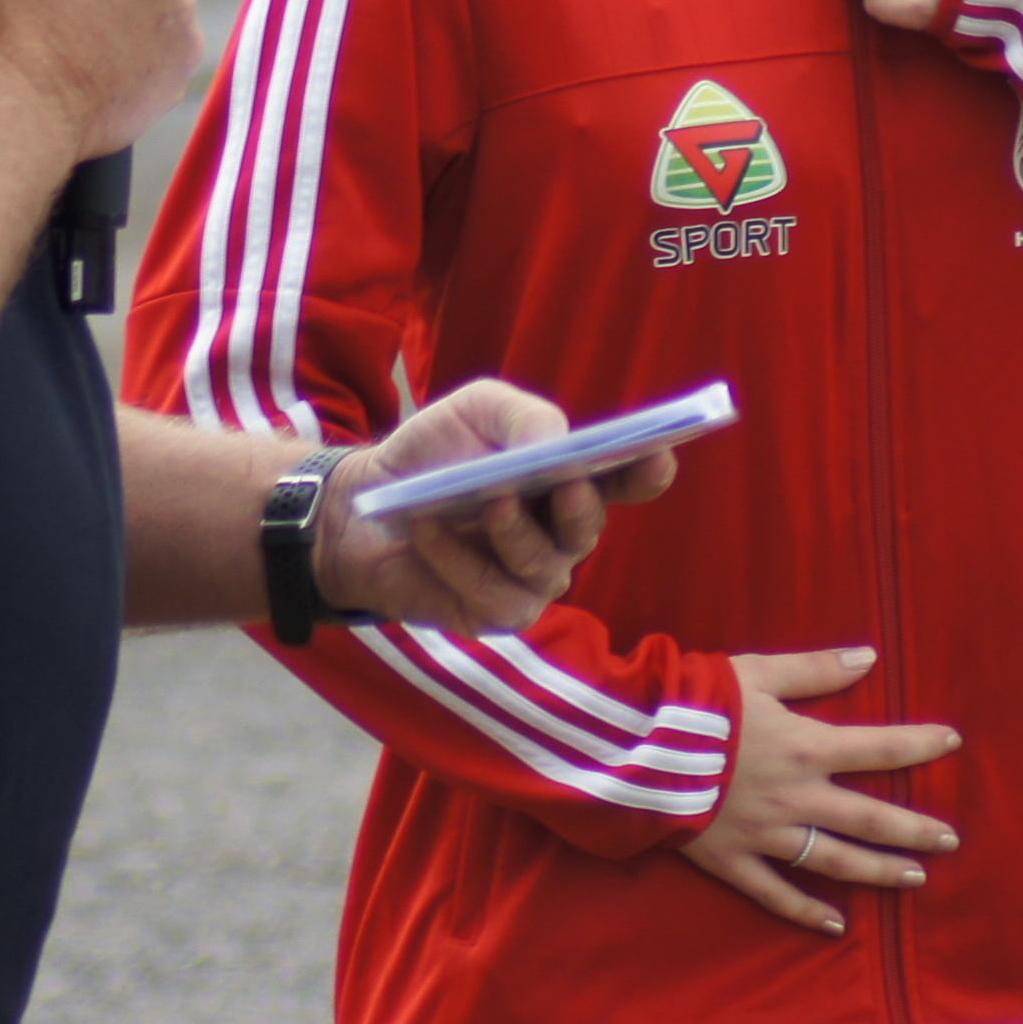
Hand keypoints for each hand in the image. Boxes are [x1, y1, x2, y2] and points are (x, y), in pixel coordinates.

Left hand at [316, 379, 679, 629]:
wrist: (365, 504)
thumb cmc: (434, 454)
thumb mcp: (477, 411)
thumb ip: (523, 416)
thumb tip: (560, 443)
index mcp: (571, 480)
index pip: (629, 480)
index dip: (649, 469)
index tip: (657, 452)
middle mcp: (562, 534)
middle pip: (589, 527)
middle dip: (579, 507)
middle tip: (563, 482)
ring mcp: (532, 579)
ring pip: (544, 567)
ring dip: (512, 532)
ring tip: (486, 501)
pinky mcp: (495, 613)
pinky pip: (492, 594)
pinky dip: (457, 559)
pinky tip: (427, 531)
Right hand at [677, 648, 962, 934]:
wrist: (641, 751)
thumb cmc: (699, 704)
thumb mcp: (758, 673)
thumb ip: (815, 669)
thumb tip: (868, 658)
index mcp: (808, 749)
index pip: (880, 748)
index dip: (920, 744)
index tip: (952, 743)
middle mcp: (799, 798)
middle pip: (871, 818)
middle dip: (915, 829)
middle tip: (951, 839)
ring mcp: (769, 836)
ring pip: (836, 860)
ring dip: (879, 871)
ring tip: (916, 879)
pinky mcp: (735, 862)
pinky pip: (777, 894)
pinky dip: (807, 912)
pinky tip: (837, 926)